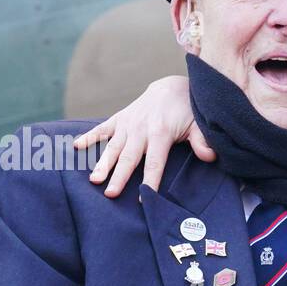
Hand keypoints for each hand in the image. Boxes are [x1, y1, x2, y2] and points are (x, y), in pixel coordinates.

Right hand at [75, 75, 208, 197]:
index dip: (150, 181)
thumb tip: (210, 157)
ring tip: (93, 179)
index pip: (155, 163)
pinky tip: (76, 146)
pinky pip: (102, 129)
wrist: (171, 88)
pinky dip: (89, 137)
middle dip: (119, 176)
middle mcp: (140, 129)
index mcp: (161, 133)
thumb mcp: (199, 125)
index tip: (145, 198)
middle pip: (129, 158)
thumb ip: (202, 142)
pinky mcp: (119, 119)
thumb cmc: (188, 112)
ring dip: (102, 163)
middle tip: (109, 193)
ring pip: (113, 147)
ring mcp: (127, 124)